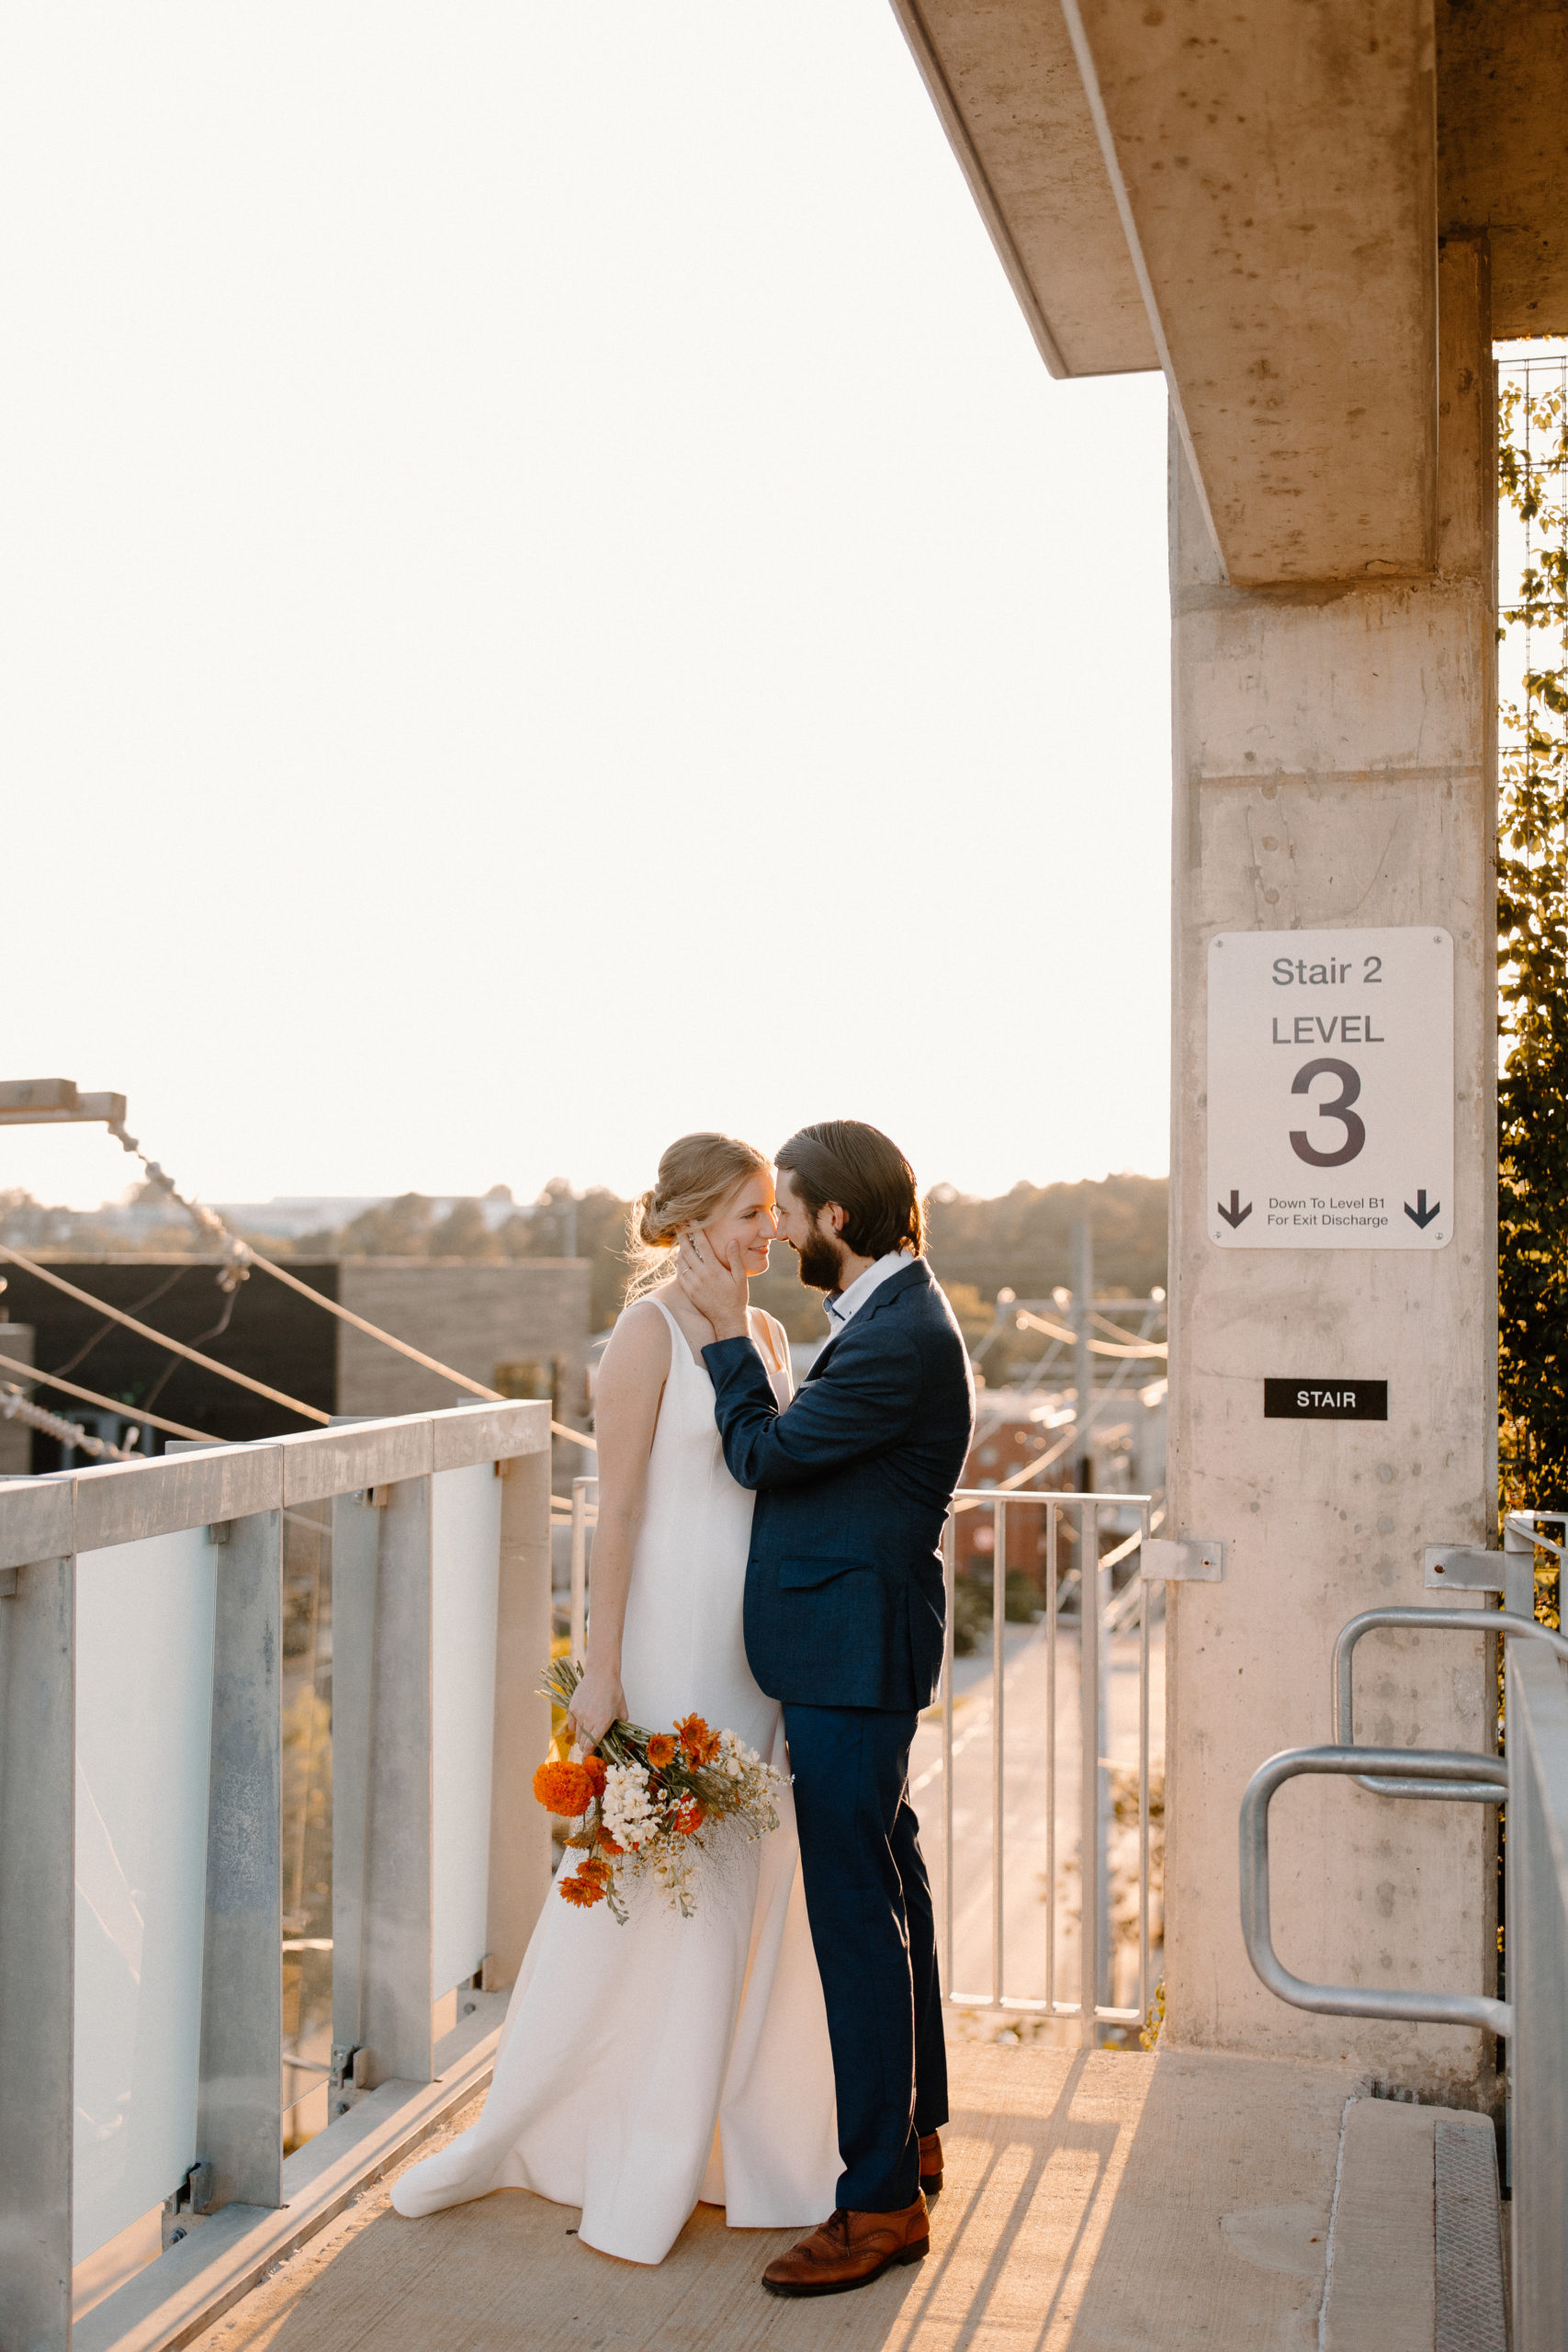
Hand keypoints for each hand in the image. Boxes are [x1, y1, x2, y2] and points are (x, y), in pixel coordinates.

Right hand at [564, 1662, 625, 1752]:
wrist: (601, 1674)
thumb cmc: (614, 1691)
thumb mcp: (622, 1710)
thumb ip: (620, 1725)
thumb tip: (619, 1734)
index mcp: (602, 1723)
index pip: (591, 1746)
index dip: (589, 1754)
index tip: (589, 1758)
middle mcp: (589, 1721)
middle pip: (583, 1743)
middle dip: (586, 1748)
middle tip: (589, 1749)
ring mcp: (579, 1715)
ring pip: (577, 1735)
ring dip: (581, 1738)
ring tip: (586, 1736)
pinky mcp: (572, 1708)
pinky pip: (571, 1725)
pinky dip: (575, 1728)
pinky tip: (580, 1726)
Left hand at [676, 1225, 749, 1341]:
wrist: (727, 1319)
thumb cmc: (737, 1297)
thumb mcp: (740, 1277)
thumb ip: (735, 1258)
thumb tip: (732, 1241)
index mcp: (714, 1269)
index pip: (702, 1245)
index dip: (696, 1231)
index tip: (691, 1220)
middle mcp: (701, 1275)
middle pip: (687, 1250)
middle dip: (683, 1236)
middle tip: (679, 1225)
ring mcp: (693, 1284)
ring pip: (681, 1261)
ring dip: (680, 1249)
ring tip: (680, 1239)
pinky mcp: (689, 1292)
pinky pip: (680, 1274)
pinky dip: (679, 1264)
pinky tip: (681, 1258)